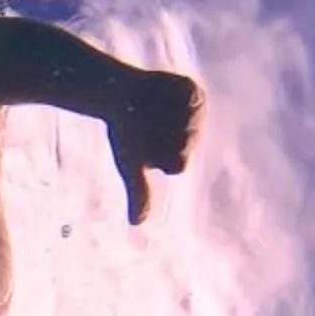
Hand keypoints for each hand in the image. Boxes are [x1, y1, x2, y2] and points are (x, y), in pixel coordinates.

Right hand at [104, 68, 200, 223]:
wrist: (118, 94)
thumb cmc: (125, 133)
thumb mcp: (130, 164)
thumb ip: (138, 191)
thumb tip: (136, 224)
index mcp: (181, 156)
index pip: (177, 163)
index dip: (156, 154)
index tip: (142, 146)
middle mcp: (193, 136)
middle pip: (183, 142)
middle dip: (157, 133)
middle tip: (144, 124)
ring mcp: (195, 113)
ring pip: (187, 120)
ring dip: (161, 114)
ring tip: (148, 107)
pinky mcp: (193, 91)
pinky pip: (189, 95)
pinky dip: (173, 95)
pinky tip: (159, 94)